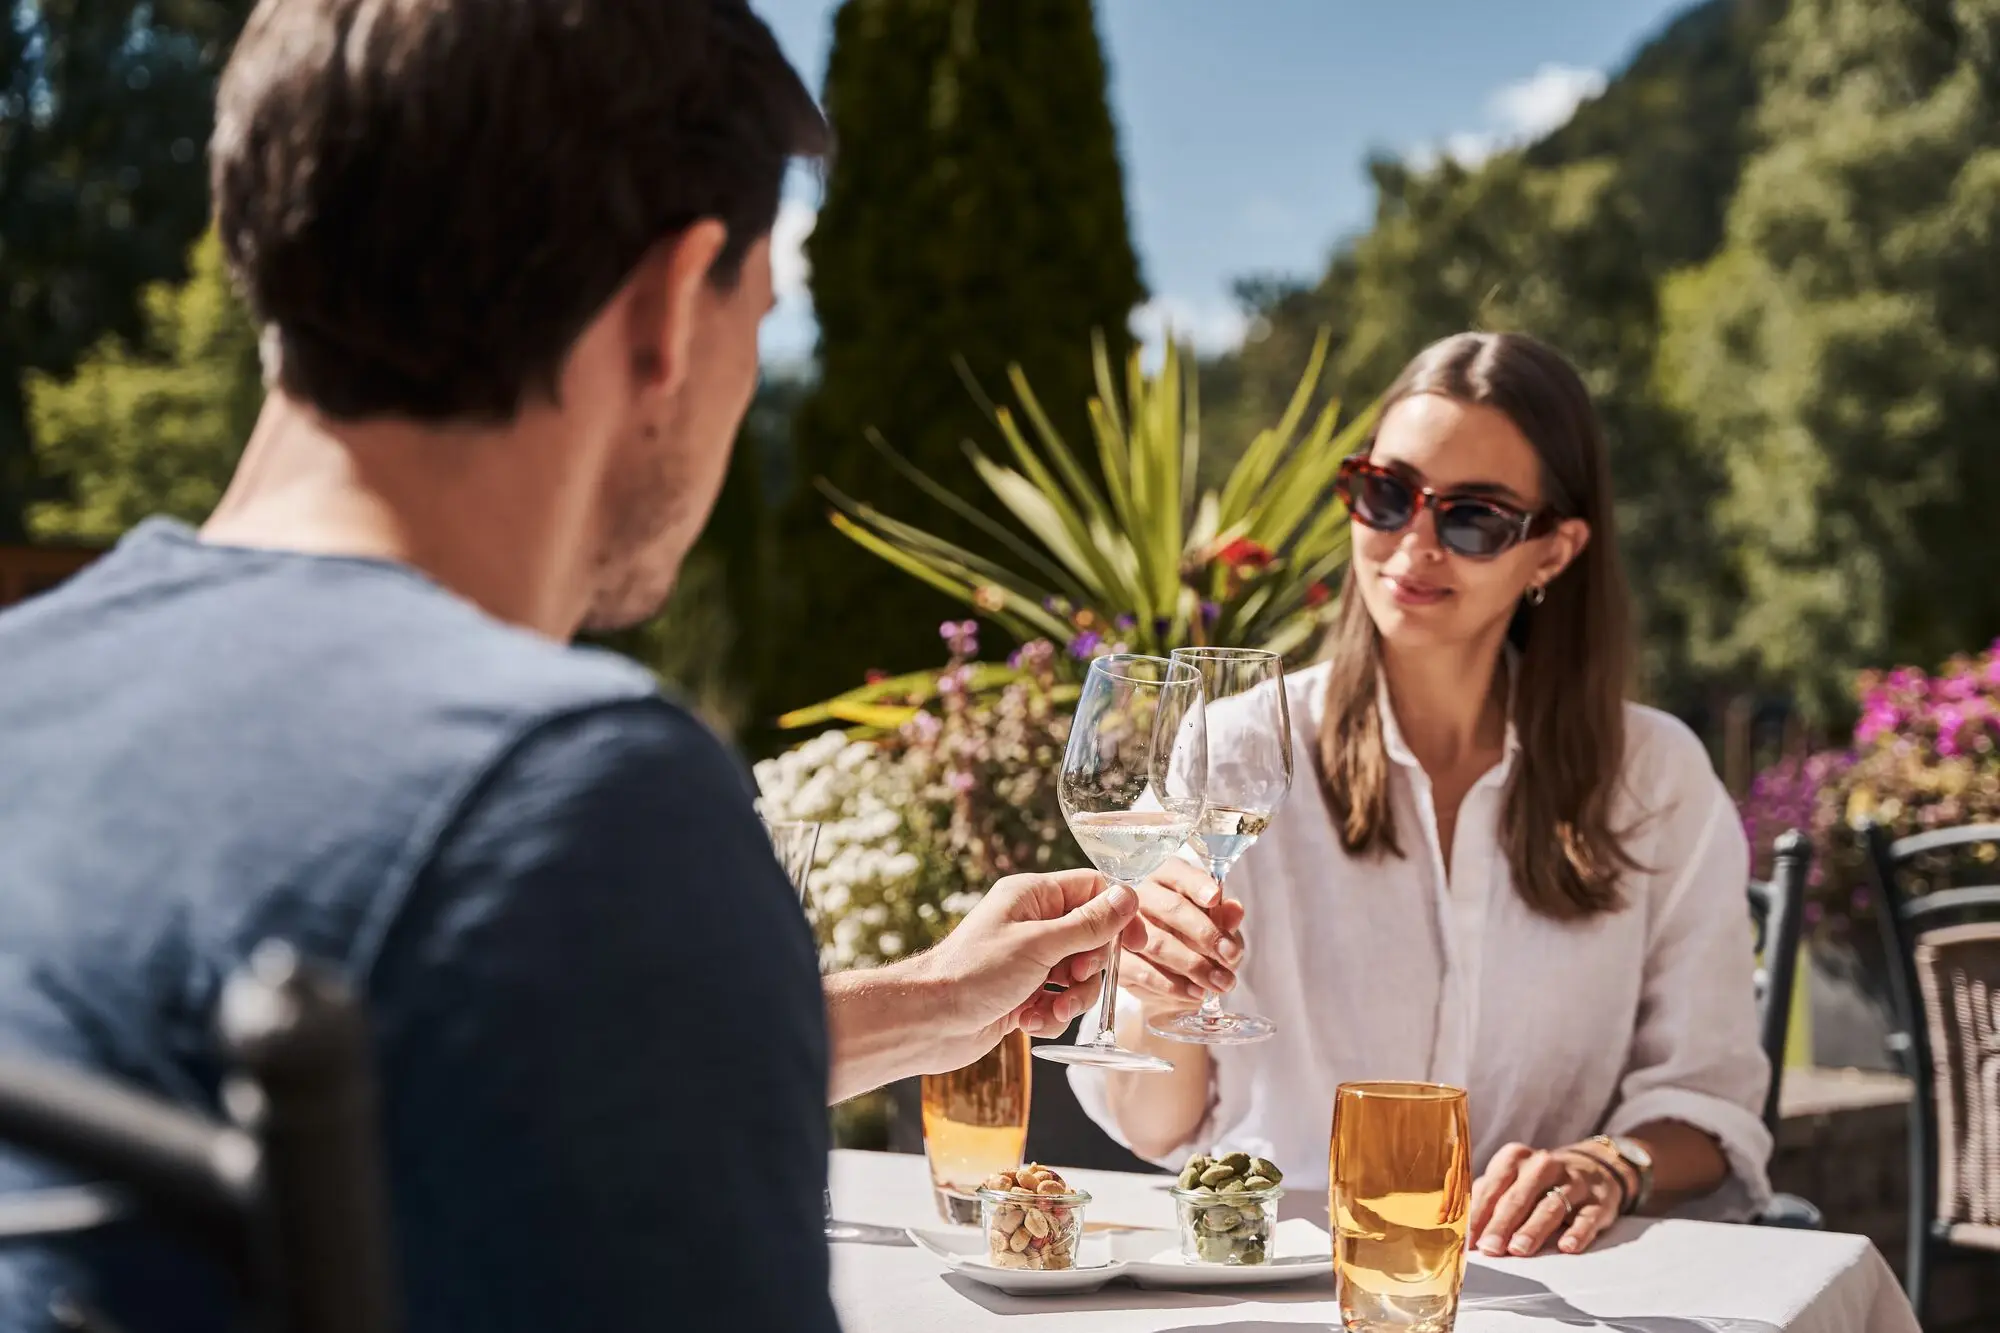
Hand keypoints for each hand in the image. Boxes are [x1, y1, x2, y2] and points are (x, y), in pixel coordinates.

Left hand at [911, 868, 1146, 1069]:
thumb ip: (1088, 924)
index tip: (1135, 942)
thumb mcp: (1040, 944)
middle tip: (1071, 977)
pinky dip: (1052, 1015)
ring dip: (1072, 998)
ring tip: (1050, 1011)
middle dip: (1089, 967)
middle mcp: (1033, 924)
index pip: (1093, 890)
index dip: (1119, 914)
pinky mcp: (1025, 994)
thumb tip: (1128, 897)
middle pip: (1092, 938)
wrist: (930, 1021)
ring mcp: (1029, 960)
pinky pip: (1060, 1002)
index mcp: (1033, 897)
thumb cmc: (974, 972)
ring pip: (1079, 976)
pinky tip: (1029, 1023)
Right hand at [1118, 858, 1245, 1018]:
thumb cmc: (1193, 937)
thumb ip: (1224, 917)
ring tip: (1221, 982)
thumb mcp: (1215, 925)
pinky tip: (1196, 993)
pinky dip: (1173, 986)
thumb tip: (1234, 910)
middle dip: (1205, 934)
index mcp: (1166, 877)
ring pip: (1159, 943)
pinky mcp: (1118, 959)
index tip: (1215, 898)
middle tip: (1230, 955)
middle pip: (1171, 908)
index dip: (1198, 885)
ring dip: (1194, 966)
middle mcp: (1141, 895)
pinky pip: (1144, 972)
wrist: (1169, 973)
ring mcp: (1124, 928)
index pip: (1180, 874)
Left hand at [1468, 1143, 1625, 1257]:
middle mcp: (1544, 1165)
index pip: (1493, 1186)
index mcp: (1515, 1158)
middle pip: (1518, 1197)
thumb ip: (1488, 1195)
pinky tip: (1567, 1246)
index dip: (1479, 1213)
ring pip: (1550, 1207)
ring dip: (1533, 1229)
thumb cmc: (1540, 1179)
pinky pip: (1587, 1218)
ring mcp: (1574, 1182)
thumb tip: (1461, 1225)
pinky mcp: (1599, 1201)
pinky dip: (1577, 1232)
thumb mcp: (1513, 1177)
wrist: (1594, 1167)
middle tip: (1489, 1248)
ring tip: (1519, 1249)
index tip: (1469, 1239)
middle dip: (1502, 1224)